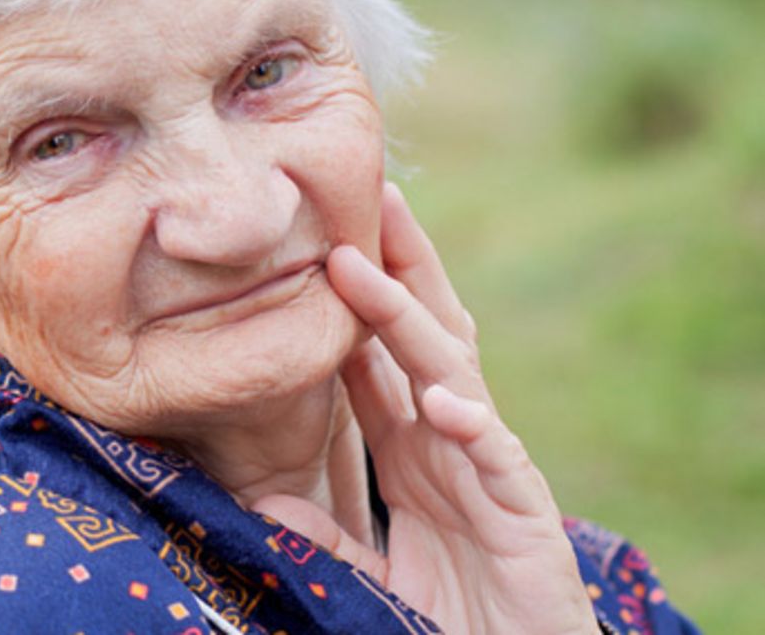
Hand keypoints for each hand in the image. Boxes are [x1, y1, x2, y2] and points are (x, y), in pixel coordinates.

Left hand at [252, 183, 598, 633]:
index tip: (315, 240)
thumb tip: (267, 503)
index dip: (350, 302)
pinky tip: (442, 402)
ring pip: (450, 373)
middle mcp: (448, 440)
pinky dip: (471, 426)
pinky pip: (495, 457)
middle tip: (364, 197)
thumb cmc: (450, 613)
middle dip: (394, 267)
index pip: (376, 358)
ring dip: (410, 318)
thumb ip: (324, 534)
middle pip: (421, 335)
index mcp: (411, 447)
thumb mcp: (370, 568)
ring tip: (368, 265)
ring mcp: (487, 466)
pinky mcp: (523, 509)